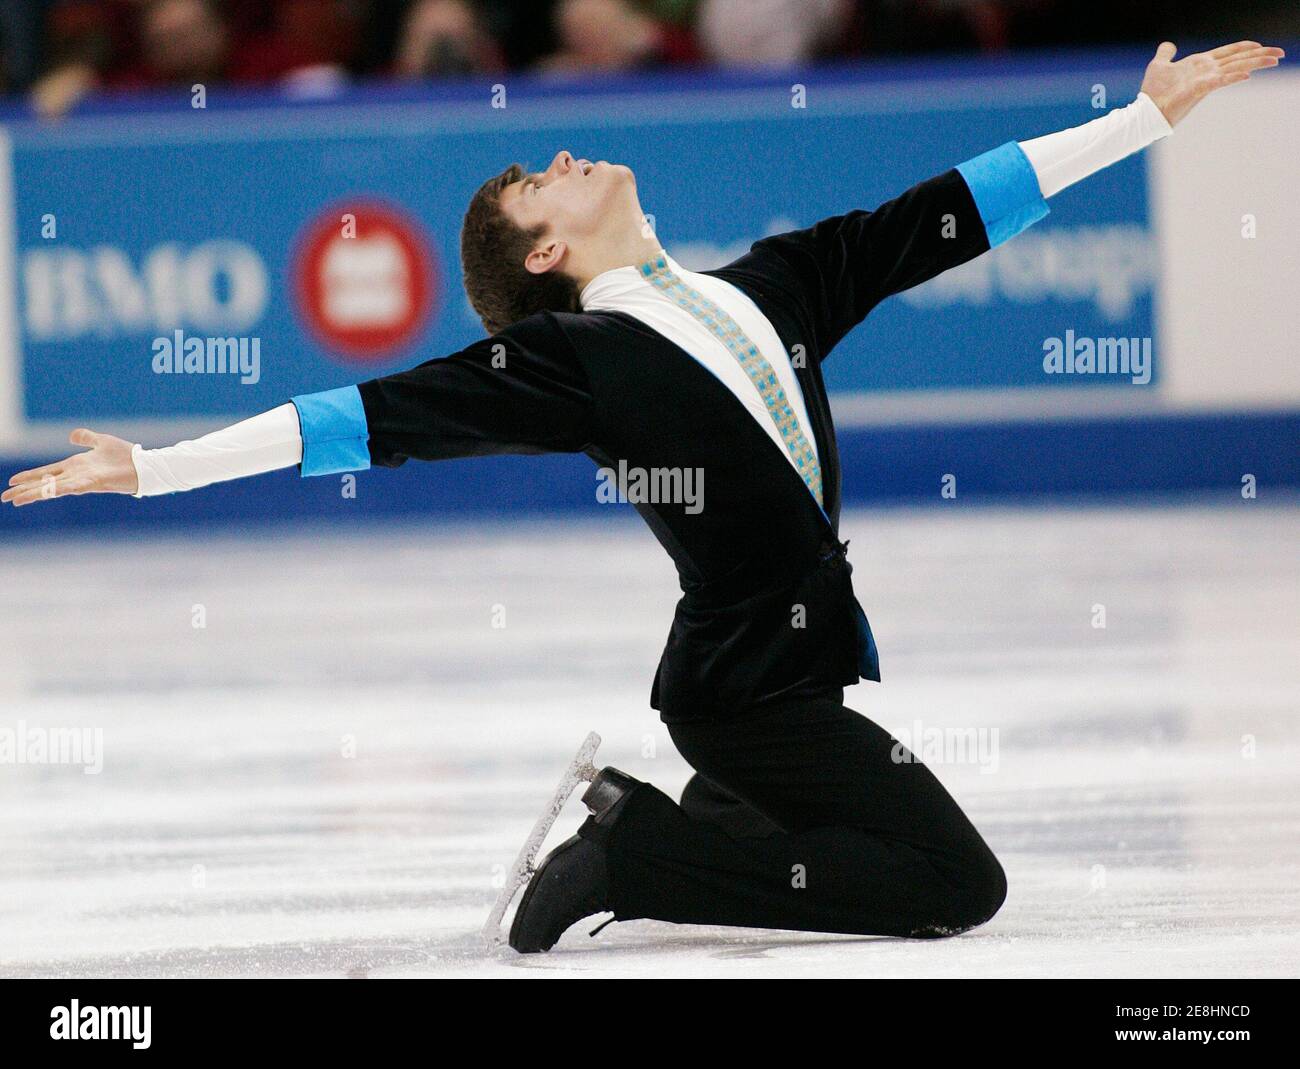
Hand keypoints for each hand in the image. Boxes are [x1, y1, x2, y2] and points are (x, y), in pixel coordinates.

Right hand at [3, 429, 138, 506]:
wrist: (144, 465)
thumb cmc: (125, 455)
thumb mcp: (101, 441)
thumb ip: (86, 438)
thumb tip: (72, 436)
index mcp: (75, 466)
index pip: (46, 472)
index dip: (29, 477)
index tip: (11, 482)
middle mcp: (76, 475)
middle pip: (44, 483)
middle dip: (25, 490)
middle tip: (4, 498)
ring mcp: (84, 480)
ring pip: (54, 488)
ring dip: (35, 493)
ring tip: (17, 500)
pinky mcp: (95, 483)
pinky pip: (74, 487)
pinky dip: (60, 489)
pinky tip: (47, 492)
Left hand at [1140, 40, 1283, 126]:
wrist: (1146, 110)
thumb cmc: (1153, 91)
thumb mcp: (1159, 65)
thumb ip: (1166, 54)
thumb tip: (1168, 45)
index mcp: (1201, 63)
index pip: (1228, 52)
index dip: (1244, 47)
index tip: (1260, 44)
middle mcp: (1207, 71)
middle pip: (1238, 59)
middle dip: (1259, 54)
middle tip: (1280, 53)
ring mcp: (1205, 80)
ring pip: (1235, 68)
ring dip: (1255, 63)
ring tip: (1274, 60)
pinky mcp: (1199, 90)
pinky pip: (1219, 81)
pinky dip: (1232, 77)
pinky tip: (1246, 75)